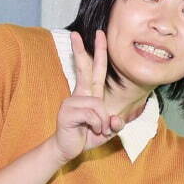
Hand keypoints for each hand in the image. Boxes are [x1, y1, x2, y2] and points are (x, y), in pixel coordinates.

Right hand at [53, 30, 125, 162]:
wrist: (68, 149)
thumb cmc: (87, 136)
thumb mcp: (107, 130)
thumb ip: (116, 124)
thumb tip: (116, 120)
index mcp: (89, 94)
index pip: (94, 70)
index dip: (98, 52)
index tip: (98, 34)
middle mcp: (79, 94)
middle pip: (84, 69)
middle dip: (81, 51)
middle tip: (75, 33)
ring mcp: (71, 102)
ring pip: (98, 105)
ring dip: (103, 122)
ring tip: (96, 129)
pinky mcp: (67, 112)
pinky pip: (92, 115)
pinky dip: (97, 126)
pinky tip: (90, 131)